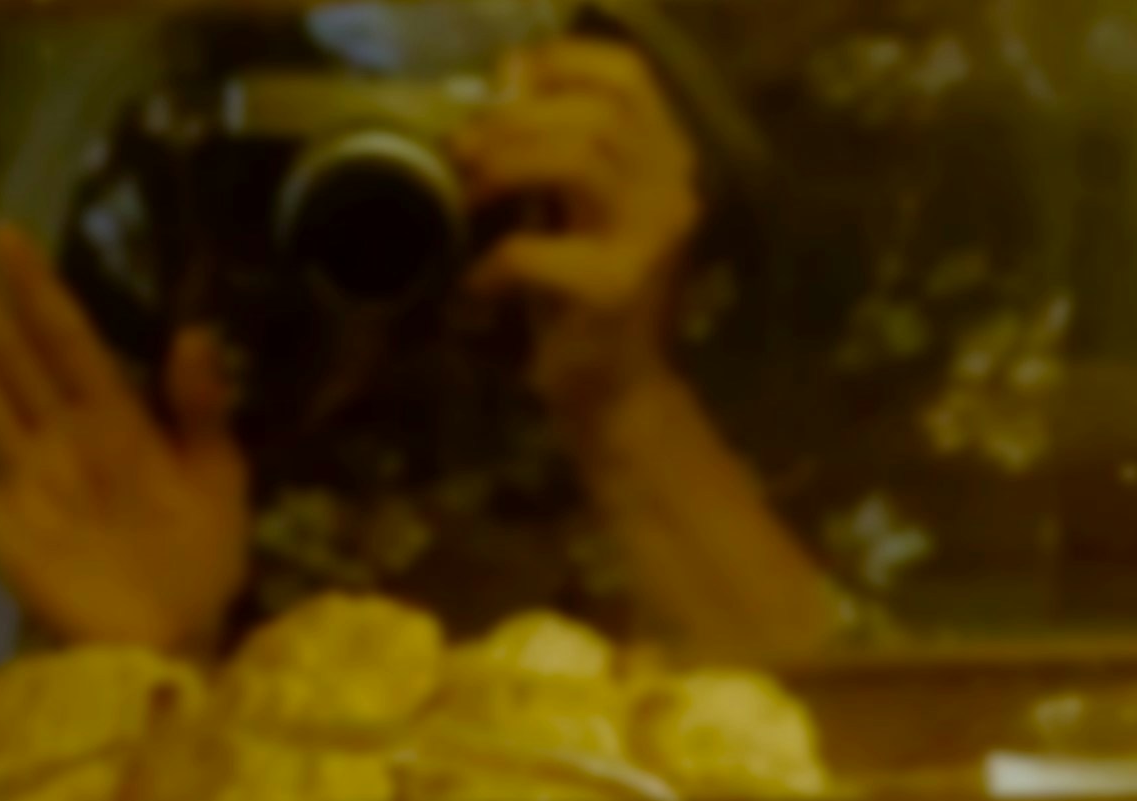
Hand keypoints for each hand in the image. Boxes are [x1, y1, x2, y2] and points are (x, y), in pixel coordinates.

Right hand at [0, 218, 250, 654]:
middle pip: (8, 347)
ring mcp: (26, 473)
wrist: (174, 639)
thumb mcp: (218, 476)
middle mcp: (61, 431)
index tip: (3, 234)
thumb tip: (195, 330)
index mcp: (116, 415)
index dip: (35, 285)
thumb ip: (200, 408)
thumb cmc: (203, 558)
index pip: (66, 334)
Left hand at [455, 37, 702, 417]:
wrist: (621, 402)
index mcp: (667, 163)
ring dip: (507, 166)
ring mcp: (651, 240)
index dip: (564, 63)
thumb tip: (498, 93)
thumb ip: (557, 156)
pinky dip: (493, 262)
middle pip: (598, 113)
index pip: (630, 76)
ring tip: (466, 194)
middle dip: (516, 119)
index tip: (506, 78)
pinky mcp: (615, 291)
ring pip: (581, 159)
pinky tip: (476, 285)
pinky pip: (536, 252)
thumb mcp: (579, 216)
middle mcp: (673, 191)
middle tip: (463, 147)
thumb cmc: (588, 306)